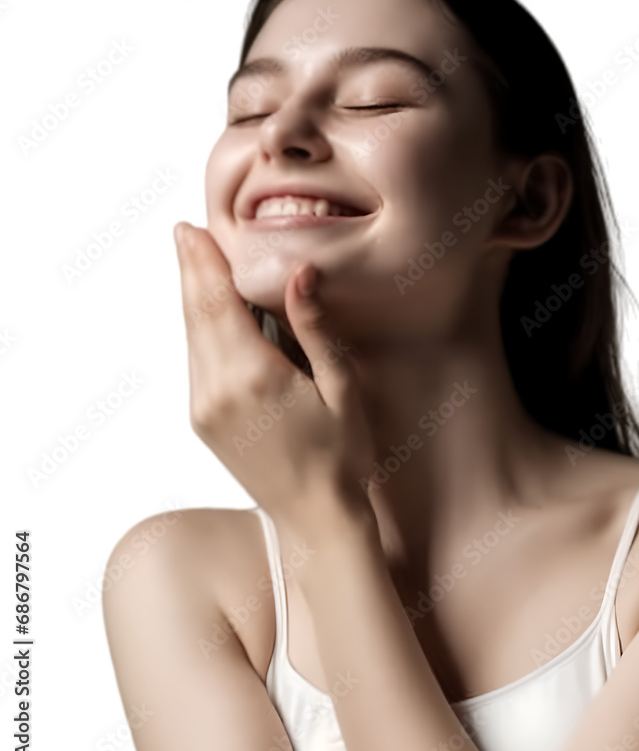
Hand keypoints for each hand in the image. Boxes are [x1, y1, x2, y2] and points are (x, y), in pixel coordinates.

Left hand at [173, 221, 375, 529]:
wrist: (317, 520)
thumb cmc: (341, 456)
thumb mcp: (341, 387)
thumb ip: (315, 327)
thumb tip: (299, 273)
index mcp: (252, 377)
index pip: (217, 304)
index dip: (202, 263)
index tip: (190, 229)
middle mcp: (216, 391)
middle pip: (196, 315)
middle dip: (190, 270)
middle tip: (185, 232)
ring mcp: (205, 409)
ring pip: (192, 338)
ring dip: (193, 298)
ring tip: (196, 261)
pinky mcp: (204, 421)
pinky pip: (197, 362)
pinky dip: (200, 329)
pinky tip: (211, 314)